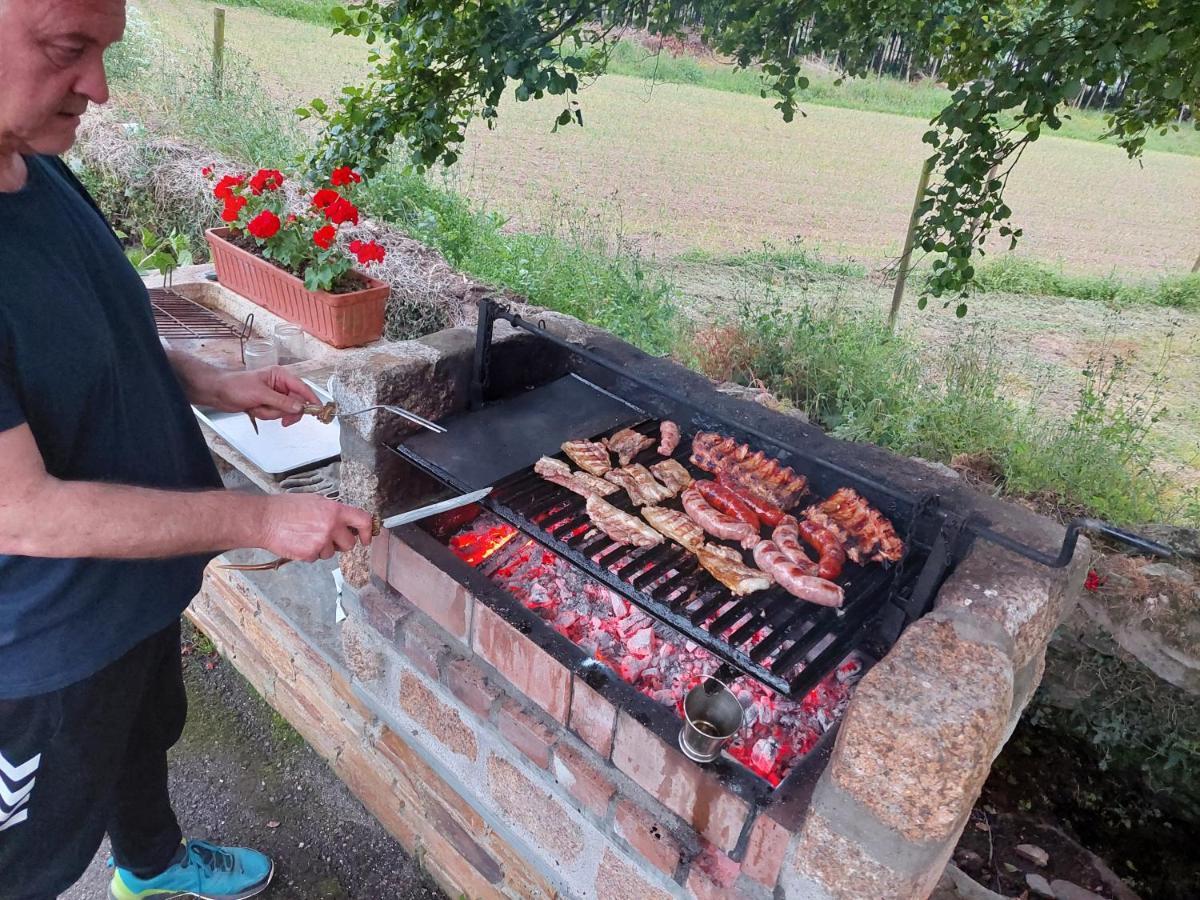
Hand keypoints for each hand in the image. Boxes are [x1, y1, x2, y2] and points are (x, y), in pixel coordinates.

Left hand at [214, 366, 318, 426]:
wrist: (218, 393)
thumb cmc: (236, 386)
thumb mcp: (261, 394)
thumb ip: (282, 401)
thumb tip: (300, 407)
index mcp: (280, 376)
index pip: (302, 388)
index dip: (311, 399)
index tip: (319, 409)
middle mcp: (280, 385)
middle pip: (295, 402)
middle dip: (284, 411)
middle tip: (283, 420)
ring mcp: (274, 395)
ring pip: (284, 410)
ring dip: (270, 413)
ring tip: (257, 408)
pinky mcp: (268, 403)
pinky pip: (275, 414)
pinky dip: (265, 415)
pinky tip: (255, 409)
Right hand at [259, 494, 374, 561]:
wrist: (265, 519)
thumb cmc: (286, 508)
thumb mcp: (315, 501)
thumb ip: (334, 512)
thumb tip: (347, 522)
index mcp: (335, 510)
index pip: (363, 521)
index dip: (368, 531)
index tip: (366, 538)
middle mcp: (331, 526)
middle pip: (350, 543)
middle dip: (341, 544)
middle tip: (329, 538)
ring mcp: (321, 541)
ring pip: (332, 553)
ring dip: (323, 548)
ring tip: (306, 536)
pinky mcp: (310, 554)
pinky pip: (316, 558)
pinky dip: (309, 553)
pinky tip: (298, 542)